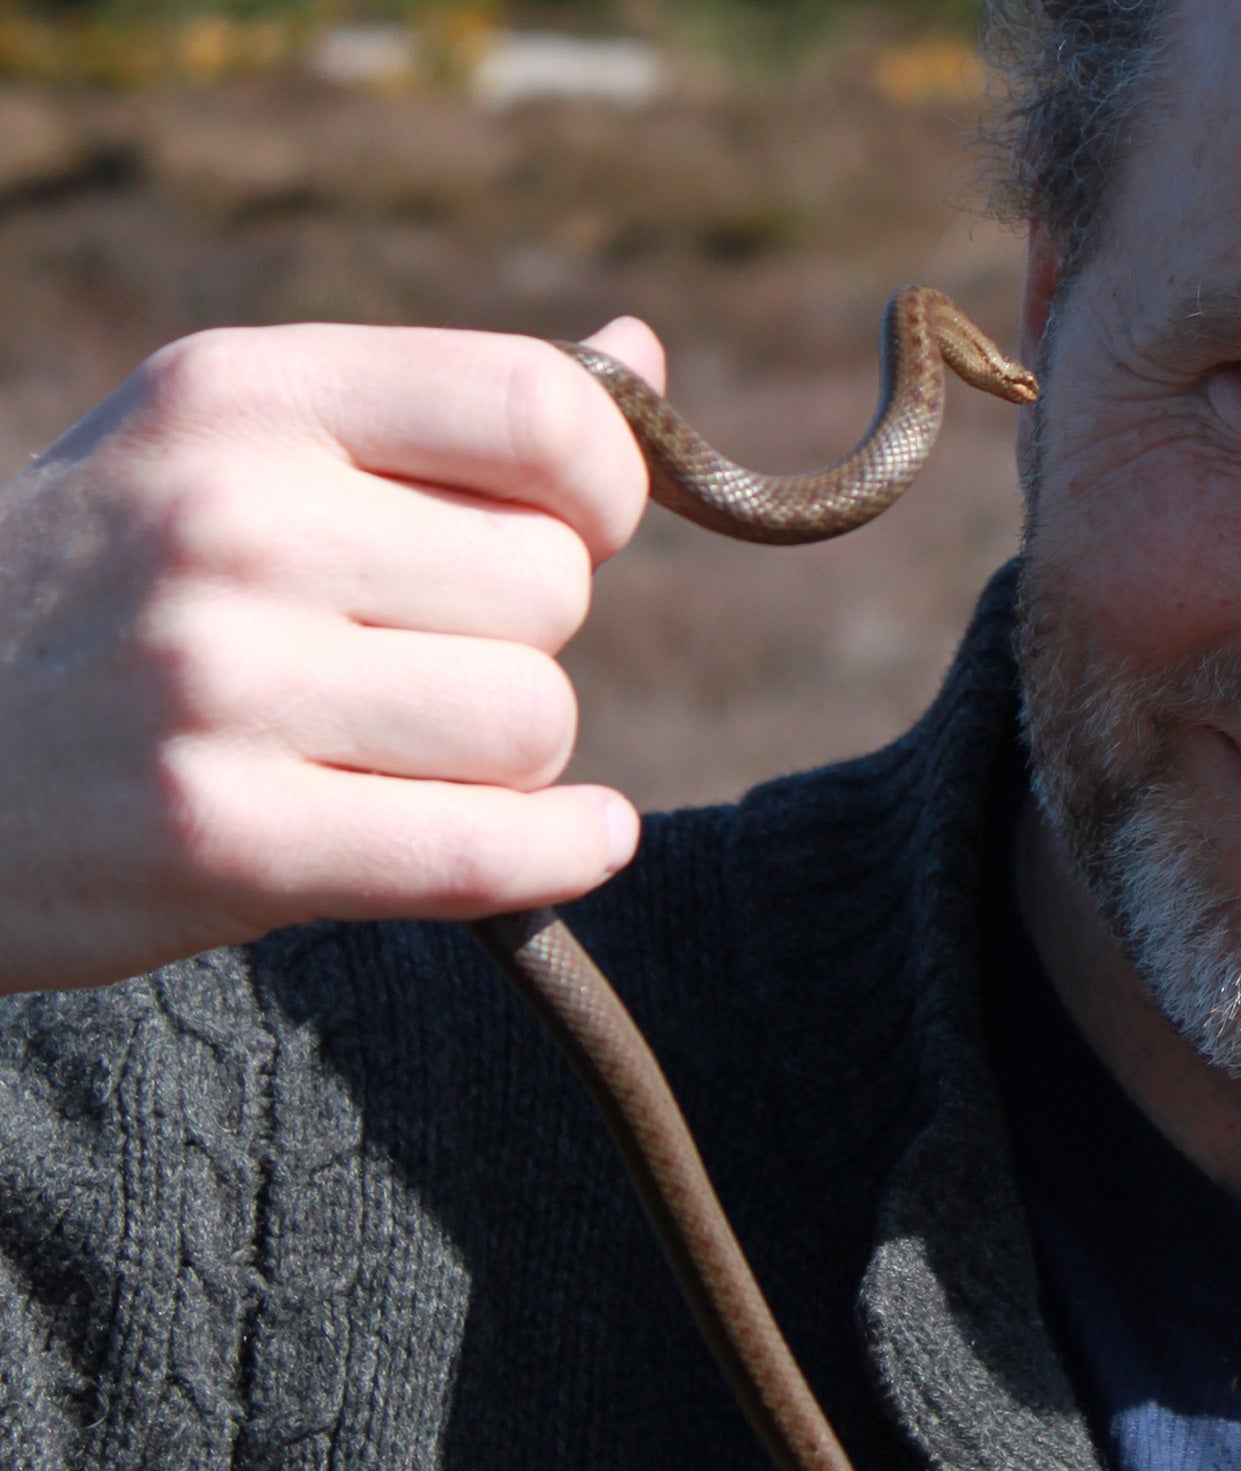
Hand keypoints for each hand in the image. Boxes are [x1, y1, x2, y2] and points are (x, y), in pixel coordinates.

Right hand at [0, 318, 661, 993]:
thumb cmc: (102, 591)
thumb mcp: (225, 443)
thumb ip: (440, 407)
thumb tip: (639, 349)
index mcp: (242, 397)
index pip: (536, 408)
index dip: (603, 483)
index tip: (579, 528)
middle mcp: (229, 521)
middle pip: (551, 588)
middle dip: (522, 636)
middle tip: (420, 659)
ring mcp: (217, 684)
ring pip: (531, 720)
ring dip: (508, 753)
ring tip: (400, 748)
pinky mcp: (219, 840)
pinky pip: (485, 850)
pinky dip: (562, 852)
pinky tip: (579, 837)